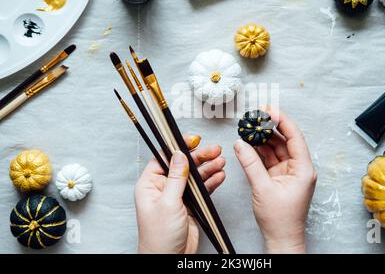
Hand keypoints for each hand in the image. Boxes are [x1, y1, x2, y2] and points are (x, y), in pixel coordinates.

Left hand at [136, 135, 225, 253]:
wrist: (169, 259)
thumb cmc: (159, 237)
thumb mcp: (168, 203)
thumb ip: (176, 178)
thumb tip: (179, 155)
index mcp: (150, 184)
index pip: (164, 158)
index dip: (179, 147)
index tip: (193, 140)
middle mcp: (163, 188)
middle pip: (183, 165)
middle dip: (199, 157)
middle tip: (214, 151)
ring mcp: (177, 196)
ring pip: (194, 176)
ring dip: (208, 168)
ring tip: (220, 162)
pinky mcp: (189, 205)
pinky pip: (201, 189)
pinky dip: (211, 182)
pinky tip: (219, 175)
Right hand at [234, 107, 316, 253]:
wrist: (281, 238)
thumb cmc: (280, 219)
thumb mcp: (262, 188)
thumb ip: (250, 164)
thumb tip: (240, 144)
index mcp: (303, 169)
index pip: (294, 137)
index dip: (282, 121)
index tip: (269, 110)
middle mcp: (299, 168)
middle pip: (285, 140)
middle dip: (269, 128)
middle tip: (255, 116)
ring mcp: (289, 172)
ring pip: (276, 149)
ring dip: (262, 139)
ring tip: (249, 128)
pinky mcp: (280, 177)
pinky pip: (270, 159)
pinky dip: (259, 152)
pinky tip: (249, 143)